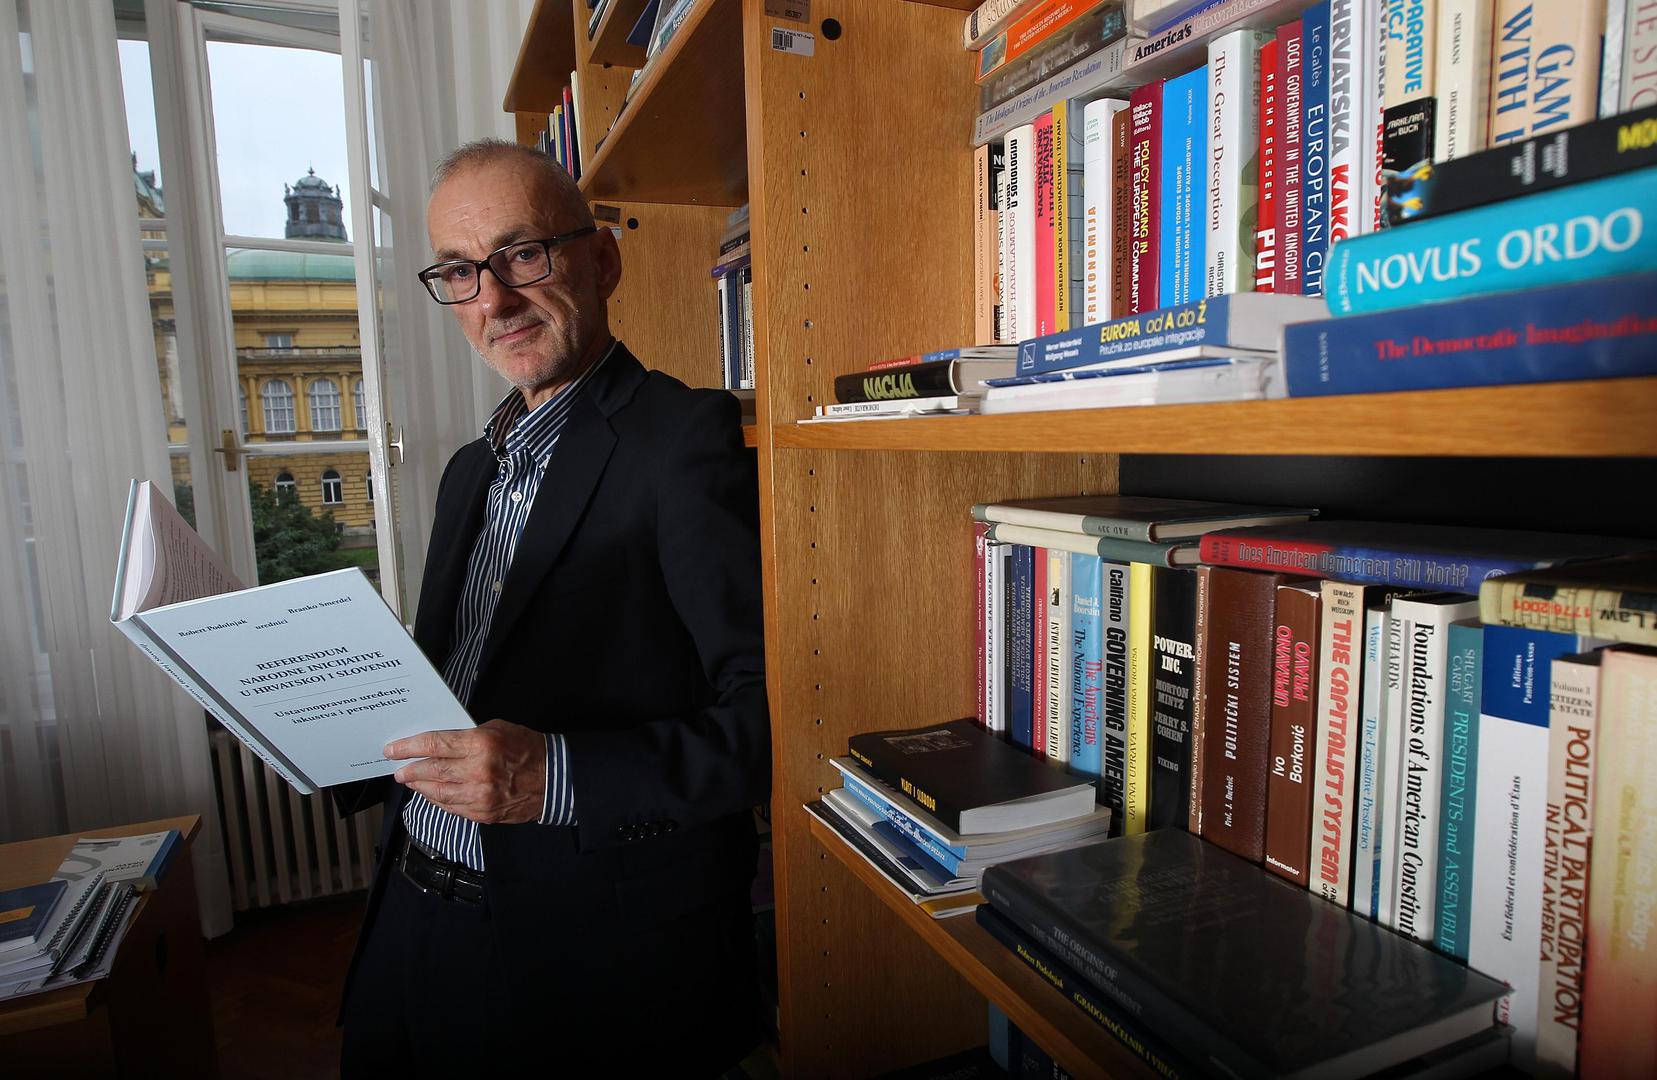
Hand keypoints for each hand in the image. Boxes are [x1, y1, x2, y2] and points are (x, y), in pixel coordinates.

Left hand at [385, 719, 545, 824]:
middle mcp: (477, 771)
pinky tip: (431, 792)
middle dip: (409, 769)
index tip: (393, 749)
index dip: (409, 747)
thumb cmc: (528, 748)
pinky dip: (437, 799)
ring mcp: (479, 796)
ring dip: (420, 786)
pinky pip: (451, 806)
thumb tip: (440, 743)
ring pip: (437, 792)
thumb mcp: (498, 728)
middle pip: (431, 770)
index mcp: (481, 744)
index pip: (434, 744)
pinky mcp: (482, 813)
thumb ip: (468, 735)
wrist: (555, 779)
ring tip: (411, 780)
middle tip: (398, 768)